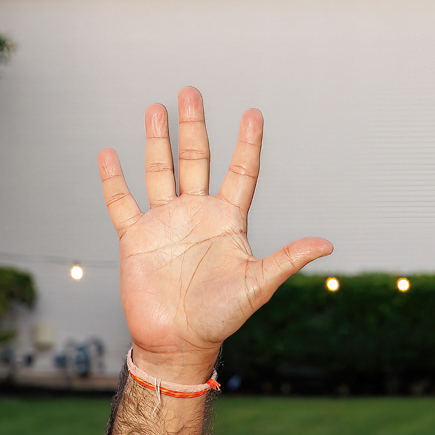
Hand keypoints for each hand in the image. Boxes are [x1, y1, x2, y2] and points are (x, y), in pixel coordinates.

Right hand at [98, 88, 330, 381]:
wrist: (178, 342)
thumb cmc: (220, 317)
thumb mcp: (258, 285)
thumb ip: (287, 260)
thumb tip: (326, 243)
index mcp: (228, 221)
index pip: (240, 172)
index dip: (246, 144)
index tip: (252, 113)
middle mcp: (196, 215)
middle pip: (196, 160)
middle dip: (193, 126)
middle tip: (191, 92)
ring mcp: (165, 223)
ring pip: (160, 171)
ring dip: (157, 141)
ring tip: (156, 108)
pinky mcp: (136, 238)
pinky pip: (121, 202)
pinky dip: (113, 179)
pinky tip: (108, 154)